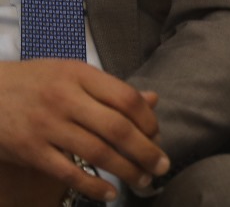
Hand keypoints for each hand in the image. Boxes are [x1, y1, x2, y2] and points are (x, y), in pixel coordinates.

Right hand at [0, 59, 169, 202]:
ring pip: (97, 152)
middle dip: (145, 150)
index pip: (125, 98)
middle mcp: (65, 99)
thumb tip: (152, 100)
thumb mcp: (70, 74)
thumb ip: (109, 89)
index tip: (158, 135)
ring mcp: (47, 125)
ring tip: (142, 181)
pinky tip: (108, 194)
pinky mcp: (30, 150)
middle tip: (161, 166)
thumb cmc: (32, 82)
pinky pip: (68, 172)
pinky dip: (92, 186)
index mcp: (80, 75)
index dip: (148, 120)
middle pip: (117, 128)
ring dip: (126, 170)